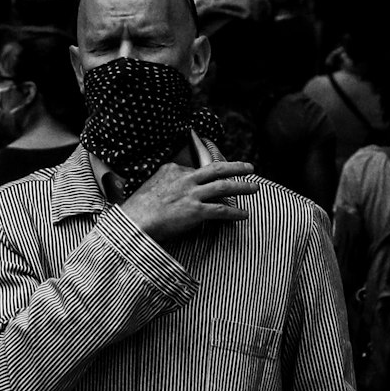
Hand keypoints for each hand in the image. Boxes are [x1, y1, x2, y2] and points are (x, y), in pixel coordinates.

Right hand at [122, 161, 258, 242]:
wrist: (134, 223)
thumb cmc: (138, 209)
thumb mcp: (150, 184)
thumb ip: (164, 182)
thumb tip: (171, 188)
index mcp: (173, 169)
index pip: (197, 169)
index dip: (208, 175)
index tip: (218, 176)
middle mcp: (185, 178)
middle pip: (217, 169)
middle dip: (237, 167)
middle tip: (250, 167)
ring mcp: (192, 194)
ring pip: (224, 187)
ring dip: (242, 187)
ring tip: (255, 187)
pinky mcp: (196, 212)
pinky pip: (221, 211)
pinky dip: (235, 213)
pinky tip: (244, 214)